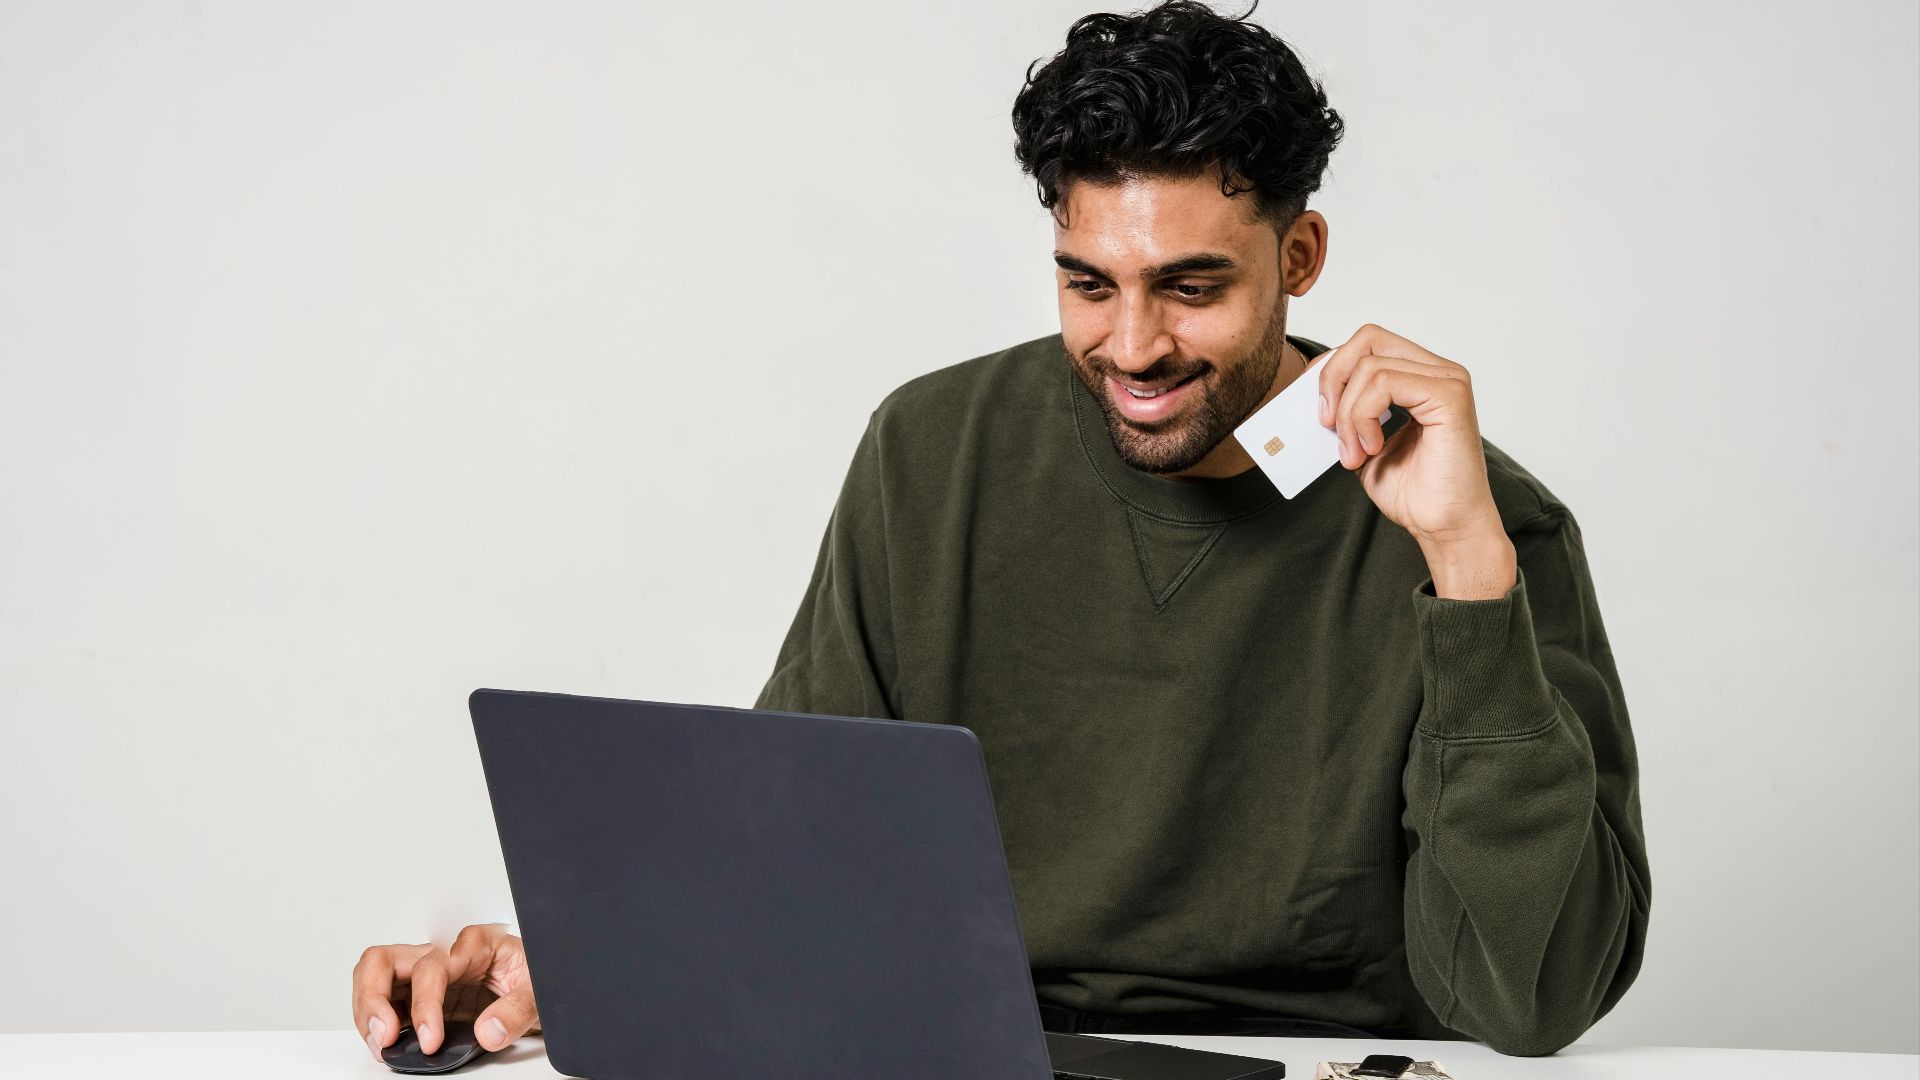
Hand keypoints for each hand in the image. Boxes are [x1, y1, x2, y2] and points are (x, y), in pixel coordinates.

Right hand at [352, 922, 539, 1063]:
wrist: (550, 986)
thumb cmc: (542, 978)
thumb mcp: (540, 992)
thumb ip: (516, 1010)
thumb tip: (488, 1031)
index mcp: (474, 944)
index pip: (430, 968)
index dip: (424, 1006)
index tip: (429, 1039)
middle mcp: (445, 954)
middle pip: (384, 960)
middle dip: (373, 998)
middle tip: (383, 1035)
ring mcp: (430, 974)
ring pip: (376, 977)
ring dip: (368, 1011)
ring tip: (381, 1044)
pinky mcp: (424, 996)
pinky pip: (387, 1001)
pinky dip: (376, 1022)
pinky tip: (387, 1042)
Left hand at [1316, 324, 1515, 597]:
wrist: (1444, 527)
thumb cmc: (1413, 491)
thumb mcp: (1361, 443)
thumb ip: (1345, 413)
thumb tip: (1310, 391)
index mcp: (1420, 377)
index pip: (1367, 343)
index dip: (1332, 368)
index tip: (1318, 409)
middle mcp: (1438, 371)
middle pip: (1368, 338)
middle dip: (1333, 379)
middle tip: (1326, 424)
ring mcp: (1448, 380)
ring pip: (1370, 366)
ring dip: (1348, 414)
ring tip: (1355, 452)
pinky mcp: (1450, 395)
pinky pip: (1384, 383)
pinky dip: (1363, 417)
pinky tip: (1372, 448)